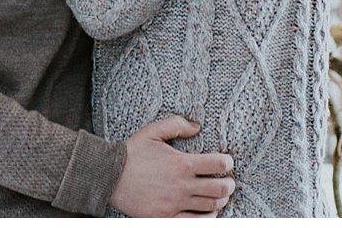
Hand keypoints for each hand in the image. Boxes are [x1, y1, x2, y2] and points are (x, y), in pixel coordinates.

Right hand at [109, 116, 234, 217]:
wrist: (111, 175)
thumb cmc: (133, 152)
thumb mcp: (154, 130)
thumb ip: (177, 124)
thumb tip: (197, 127)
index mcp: (181, 163)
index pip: (216, 164)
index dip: (227, 163)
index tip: (228, 162)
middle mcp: (182, 186)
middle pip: (218, 189)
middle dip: (229, 184)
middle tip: (230, 182)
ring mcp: (175, 204)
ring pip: (209, 206)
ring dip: (221, 201)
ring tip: (222, 196)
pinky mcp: (166, 218)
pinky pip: (194, 223)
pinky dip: (207, 219)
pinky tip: (211, 213)